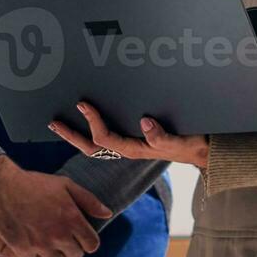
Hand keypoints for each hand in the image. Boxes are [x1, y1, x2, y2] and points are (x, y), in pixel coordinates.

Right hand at [0, 155, 110, 256]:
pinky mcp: (23, 250)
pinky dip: (35, 256)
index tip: (81, 238)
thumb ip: (89, 201)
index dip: (88, 242)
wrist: (3, 186)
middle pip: (75, 256)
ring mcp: (40, 245)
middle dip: (72, 249)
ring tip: (50, 246)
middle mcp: (59, 235)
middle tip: (64, 240)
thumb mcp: (66, 185)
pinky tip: (33, 244)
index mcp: (72, 219)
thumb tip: (107, 214)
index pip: (91, 245)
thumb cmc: (36, 184)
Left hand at [50, 101, 209, 169]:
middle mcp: (127, 148)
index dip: (93, 123)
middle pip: (92, 147)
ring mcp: (129, 145)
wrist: (203, 152)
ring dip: (76, 135)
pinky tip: (83, 121)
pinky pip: (106, 139)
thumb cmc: (192, 145)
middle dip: (71, 135)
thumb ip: (163, 136)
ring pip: (95, 145)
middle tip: (53, 122)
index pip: (106, 139)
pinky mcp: (133, 140)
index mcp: (135, 149)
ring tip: (59, 123)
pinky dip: (90, 131)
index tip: (83, 104)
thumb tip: (145, 122)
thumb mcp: (182, 141)